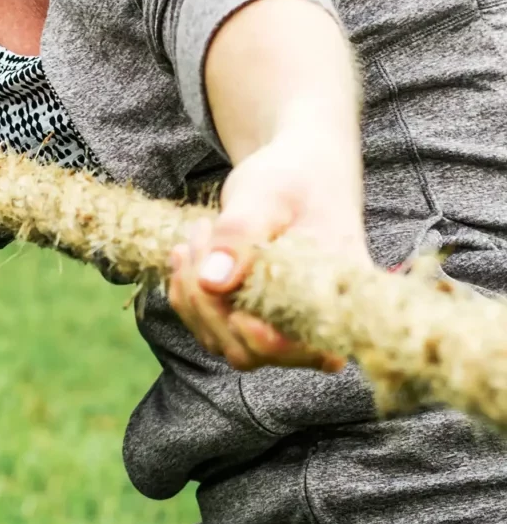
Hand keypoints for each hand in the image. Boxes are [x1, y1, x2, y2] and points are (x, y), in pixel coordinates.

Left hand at [167, 119, 369, 370]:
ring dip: (194, 295)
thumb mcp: (266, 195)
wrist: (297, 172)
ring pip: (221, 341)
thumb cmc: (293, 179)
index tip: (234, 307)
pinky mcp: (251, 317)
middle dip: (209, 301)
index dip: (263, 340)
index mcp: (337, 298)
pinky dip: (187, 294)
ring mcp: (278, 326)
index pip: (305, 350)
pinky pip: (207, 327)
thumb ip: (241, 234)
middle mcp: (312, 324)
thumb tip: (213, 282)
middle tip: (203, 234)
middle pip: (248, 350)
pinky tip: (186, 252)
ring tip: (199, 234)